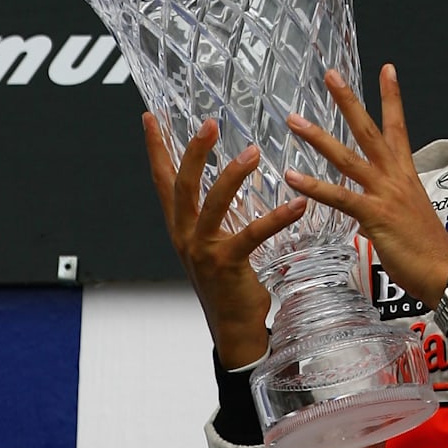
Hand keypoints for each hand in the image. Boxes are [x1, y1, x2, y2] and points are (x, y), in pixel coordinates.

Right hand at [142, 113, 305, 368]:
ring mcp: (203, 252)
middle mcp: (186, 236)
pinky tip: (297, 204)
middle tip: (209, 123)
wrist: (233, 330)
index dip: (156, 149)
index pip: (163, 181)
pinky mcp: (227, 266)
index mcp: (181, 228)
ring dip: (232, 177)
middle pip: (182, 187)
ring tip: (252, 152)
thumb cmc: (229, 285)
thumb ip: (216, 218)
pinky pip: (251, 236)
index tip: (150, 117)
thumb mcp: (214, 245)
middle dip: (193, 152)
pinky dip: (275, 218)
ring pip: (211, 205)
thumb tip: (227, 186)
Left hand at [282, 65, 447, 307]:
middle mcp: (396, 177)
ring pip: (347, 158)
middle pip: (368, 130)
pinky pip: (340, 197)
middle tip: (330, 75)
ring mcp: (385, 194)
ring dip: (319, 137)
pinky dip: (314, 186)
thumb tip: (372, 208)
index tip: (387, 68)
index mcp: (406, 174)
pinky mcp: (375, 216)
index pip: (398, 127)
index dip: (392, 97)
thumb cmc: (428, 250)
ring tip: (294, 120)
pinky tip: (292, 177)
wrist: (444, 272)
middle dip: (349, 100)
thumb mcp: (409, 217)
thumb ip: (388, 205)